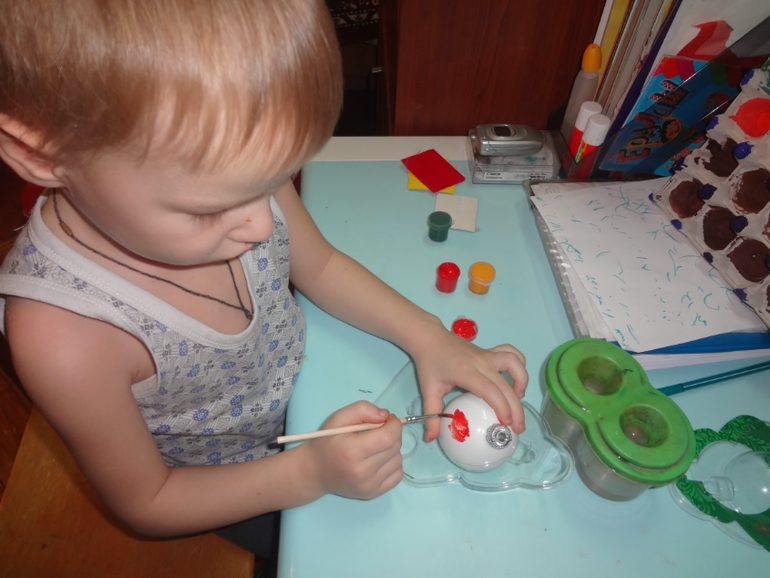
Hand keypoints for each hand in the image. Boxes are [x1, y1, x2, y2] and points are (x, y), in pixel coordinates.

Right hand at [304, 401, 402, 499]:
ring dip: (392, 449)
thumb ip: (362, 409)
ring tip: (376, 446)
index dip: (394, 424)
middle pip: (395, 447)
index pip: (388, 437)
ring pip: (398, 460)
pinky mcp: (373, 493)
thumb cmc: (327, 442)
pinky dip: (393, 464)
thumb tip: (385, 415)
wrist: (315, 471)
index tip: (388, 419)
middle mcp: (362, 471)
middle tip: (379, 430)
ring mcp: (369, 485)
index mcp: (352, 450)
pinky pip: (397, 475)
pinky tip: (379, 460)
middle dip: (392, 434)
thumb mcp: (338, 418)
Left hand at [411, 329, 527, 441]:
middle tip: (517, 428)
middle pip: (505, 385)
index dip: (501, 407)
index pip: (490, 390)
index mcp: (466, 372)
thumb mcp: (428, 390)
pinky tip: (516, 380)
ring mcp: (488, 354)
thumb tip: (431, 439)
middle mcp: (481, 362)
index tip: (506, 423)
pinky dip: (520, 365)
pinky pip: (511, 353)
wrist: (430, 338)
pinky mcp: (490, 351)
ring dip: (522, 381)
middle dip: (516, 408)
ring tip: (519, 400)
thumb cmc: (430, 364)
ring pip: (514, 364)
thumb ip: (432, 414)